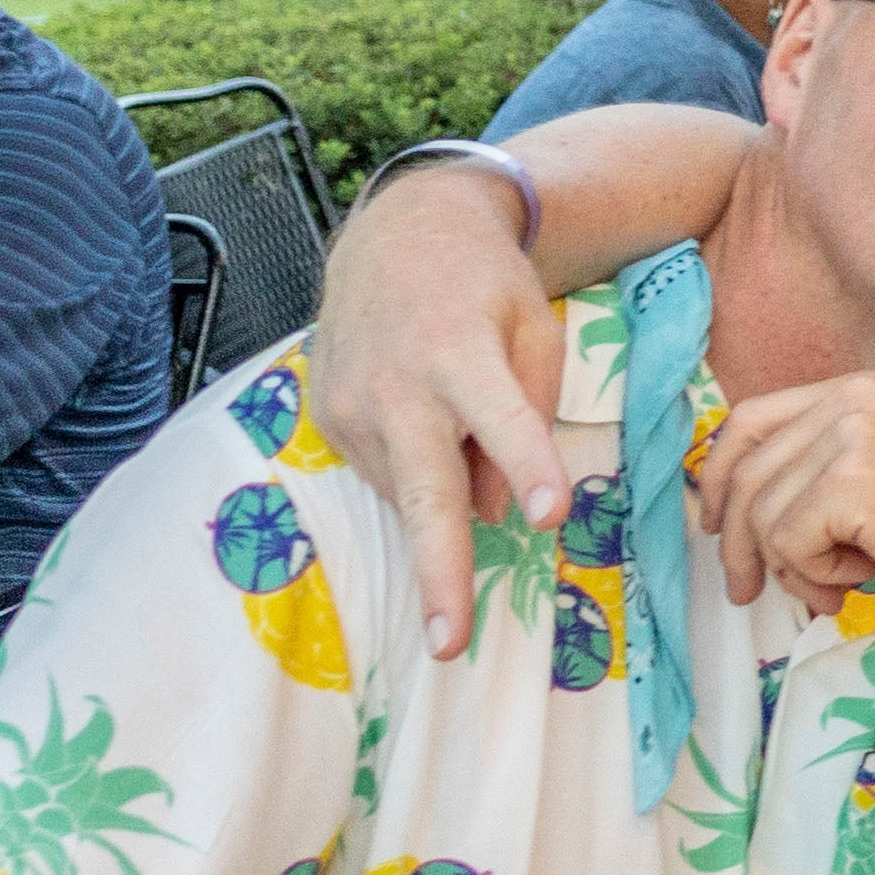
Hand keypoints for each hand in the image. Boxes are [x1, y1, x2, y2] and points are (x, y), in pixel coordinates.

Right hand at [317, 184, 583, 660]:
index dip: (527, 467)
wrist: (396, 232)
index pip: (503, 420)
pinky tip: (428, 425)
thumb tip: (501, 511)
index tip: (547, 516)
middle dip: (440, 573)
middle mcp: (398, 386)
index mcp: (460, 353)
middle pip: (427, 491)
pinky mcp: (327, 420)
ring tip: (458, 429)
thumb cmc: (485, 285)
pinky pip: (387, 475)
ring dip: (445, 496)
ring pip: (411, 492)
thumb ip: (532, 412)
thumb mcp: (534, 326)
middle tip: (450, 642)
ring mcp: (352, 406)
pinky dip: (417, 472)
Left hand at [688, 374, 874, 618]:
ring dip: (791, 569)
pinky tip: (857, 578)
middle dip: (738, 543)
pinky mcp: (853, 484)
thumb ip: (821, 468)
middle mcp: (850, 400)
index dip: (717, 476)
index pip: (749, 420)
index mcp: (856, 390)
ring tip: (835, 587)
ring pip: (763, 515)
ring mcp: (851, 437)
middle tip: (748, 589)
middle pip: (745, 472)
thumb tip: (733, 509)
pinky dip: (814, 574)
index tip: (714, 523)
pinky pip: (789, 541)